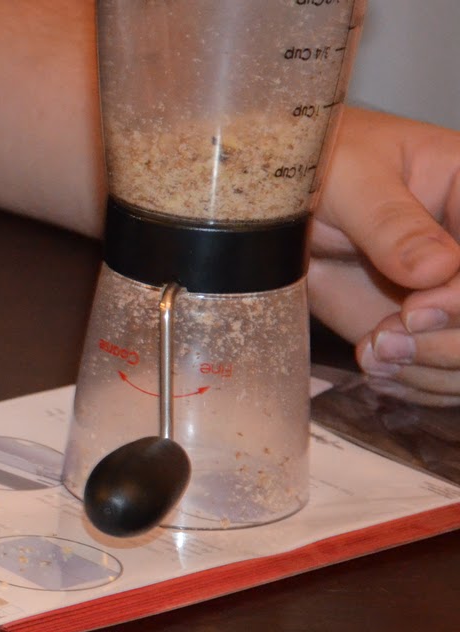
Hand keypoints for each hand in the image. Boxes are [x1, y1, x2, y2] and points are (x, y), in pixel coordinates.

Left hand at [307, 106, 459, 404]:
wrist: (273, 201)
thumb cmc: (314, 164)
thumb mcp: (350, 179)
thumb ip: (391, 222)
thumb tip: (437, 271)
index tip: (417, 310)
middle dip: (449, 342)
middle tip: (387, 339)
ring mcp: (447, 292)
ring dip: (430, 368)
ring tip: (375, 355)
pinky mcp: (419, 327)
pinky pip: (441, 371)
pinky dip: (415, 381)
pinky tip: (377, 367)